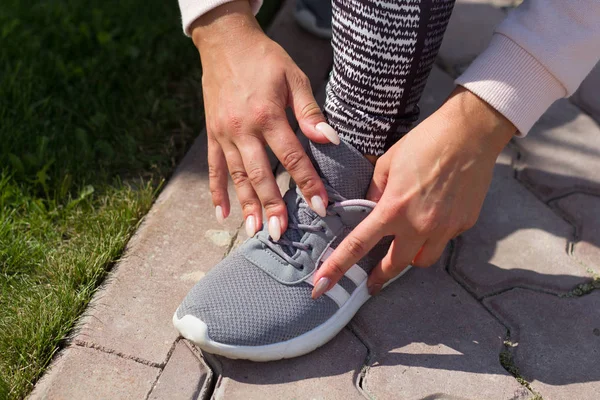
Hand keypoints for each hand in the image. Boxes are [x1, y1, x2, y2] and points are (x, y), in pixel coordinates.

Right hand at [191, 1, 338, 238]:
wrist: (225, 42)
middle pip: (261, 175)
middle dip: (273, 206)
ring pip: (237, 176)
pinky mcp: (212, 134)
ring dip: (247, 206)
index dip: (308, 184)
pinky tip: (222, 214)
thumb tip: (330, 140)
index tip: (321, 207)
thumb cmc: (265, 59)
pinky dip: (216, 192)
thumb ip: (310, 113)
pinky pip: (214, 167)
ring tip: (256, 231)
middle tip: (283, 234)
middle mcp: (243, 130)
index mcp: (268, 116)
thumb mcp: (294, 78)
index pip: (293, 157)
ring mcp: (224, 134)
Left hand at [312, 87, 515, 297]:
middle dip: (380, 277)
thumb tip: (368, 207)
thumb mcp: (388, 163)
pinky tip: (434, 217)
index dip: (338, 267)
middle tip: (371, 282)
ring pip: (423, 260)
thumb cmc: (425, 142)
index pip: (358, 245)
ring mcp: (445, 228)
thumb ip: (375, 192)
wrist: (471, 133)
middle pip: (395, 266)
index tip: (322, 286)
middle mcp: (419, 225)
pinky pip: (443, 240)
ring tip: (405, 246)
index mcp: (394, 208)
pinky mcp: (464, 224)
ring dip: (410, 258)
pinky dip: (434, 236)